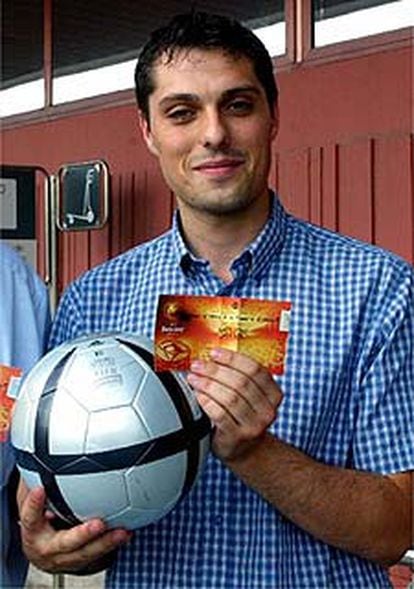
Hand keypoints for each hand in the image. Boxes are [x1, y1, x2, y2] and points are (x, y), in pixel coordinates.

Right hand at [17, 481, 131, 573]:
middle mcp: (48, 549)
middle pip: (65, 544)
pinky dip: (113, 544)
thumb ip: (39, 482)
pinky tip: (127, 532)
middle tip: (99, 524)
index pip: (30, 518)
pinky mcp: (82, 561)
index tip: (40, 489)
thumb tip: (44, 457)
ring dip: (106, 543)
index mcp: (33, 532)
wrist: (44, 552)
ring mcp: (66, 558)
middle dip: (82, 535)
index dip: (34, 505)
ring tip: (123, 531)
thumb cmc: (41, 521)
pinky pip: (98, 555)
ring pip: (86, 553)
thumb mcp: (35, 504)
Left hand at [187, 348, 282, 461]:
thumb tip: (211, 356)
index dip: (233, 359)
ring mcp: (254, 426)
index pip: (255, 370)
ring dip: (208, 384)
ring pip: (230, 398)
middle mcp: (267, 410)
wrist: (244, 449)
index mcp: (274, 394)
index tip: (214, 353)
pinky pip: (220, 414)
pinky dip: (207, 401)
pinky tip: (198, 395)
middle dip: (215, 370)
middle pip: (241, 382)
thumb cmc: (242, 416)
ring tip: (194, 378)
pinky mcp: (237, 436)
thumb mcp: (249, 396)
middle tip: (198, 365)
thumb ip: (239, 377)